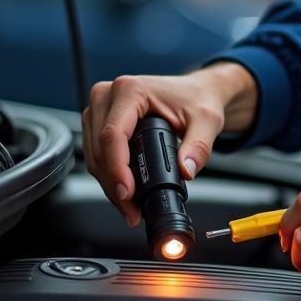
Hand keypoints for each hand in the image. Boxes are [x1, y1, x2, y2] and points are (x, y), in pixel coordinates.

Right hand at [82, 62, 256, 225]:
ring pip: (93, 155)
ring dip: (109, 185)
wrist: (197, 91)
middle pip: (99, 149)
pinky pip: (97, 153)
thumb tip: (186, 170)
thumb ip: (199, 146)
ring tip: (130, 207)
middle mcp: (109, 94)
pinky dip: (109, 176)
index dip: (117, 168)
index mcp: (131, 89)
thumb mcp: (207, 120)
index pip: (113, 134)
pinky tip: (124, 192)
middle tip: (132, 211)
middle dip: (114, 185)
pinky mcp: (100, 121)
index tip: (128, 192)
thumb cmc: (199, 98)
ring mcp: (101, 107)